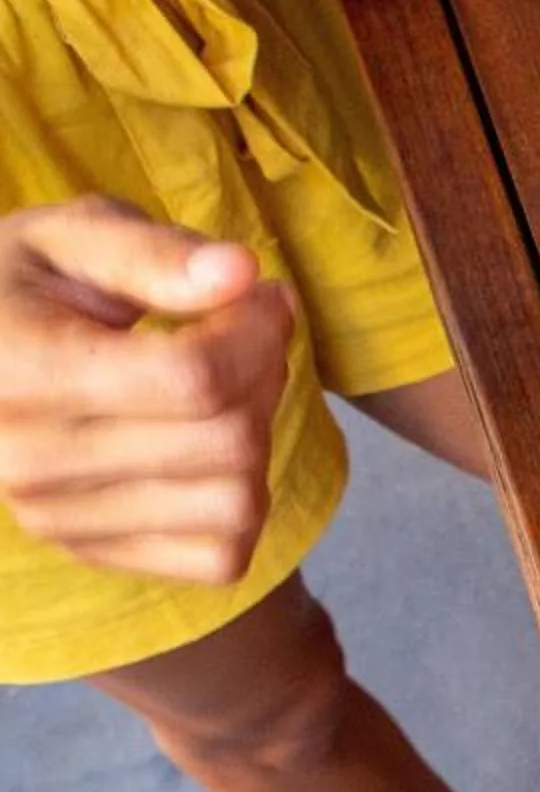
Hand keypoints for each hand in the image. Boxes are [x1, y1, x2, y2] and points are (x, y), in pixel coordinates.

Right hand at [0, 197, 295, 583]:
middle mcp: (27, 460)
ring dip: (259, 437)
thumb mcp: (73, 235)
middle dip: (264, 375)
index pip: (192, 377)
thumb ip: (154, 253)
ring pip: (237, 502)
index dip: (257, 330)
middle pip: (227, 439)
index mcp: (18, 370)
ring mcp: (58, 520)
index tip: (258, 296)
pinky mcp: (95, 554)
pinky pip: (223, 556)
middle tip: (244, 337)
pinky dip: (241, 502)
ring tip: (224, 390)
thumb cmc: (31, 285)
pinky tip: (207, 449)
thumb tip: (239, 272)